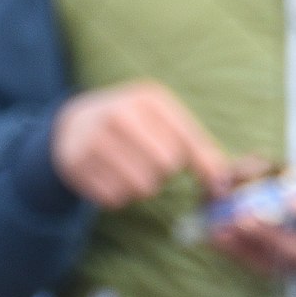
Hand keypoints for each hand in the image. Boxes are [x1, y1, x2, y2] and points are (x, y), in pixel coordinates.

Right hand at [50, 80, 232, 211]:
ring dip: (141, 187)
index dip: (192, 162)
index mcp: (148, 98)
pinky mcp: (76, 164)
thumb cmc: (133, 125)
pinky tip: (109, 176)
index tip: (193, 171)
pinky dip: (117, 195)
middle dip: (162, 172)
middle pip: (166, 166)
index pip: (185, 142)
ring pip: (142, 186)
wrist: (73, 125)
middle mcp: (120, 113)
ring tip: (130, 170)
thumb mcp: (164, 122)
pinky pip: (115, 198)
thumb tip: (222, 181)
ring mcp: (94, 138)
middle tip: (149, 163)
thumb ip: (197, 148)